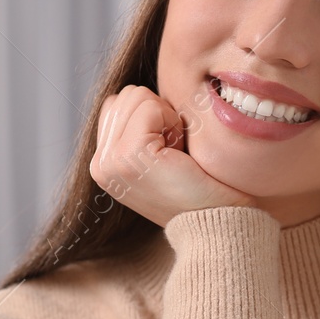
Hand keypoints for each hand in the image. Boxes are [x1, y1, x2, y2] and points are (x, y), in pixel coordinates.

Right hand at [90, 84, 256, 227]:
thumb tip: (138, 93)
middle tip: (176, 154)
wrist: (219, 225)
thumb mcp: (161, 154)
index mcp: (105, 163)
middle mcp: (100, 164)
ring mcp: (110, 162)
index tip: (171, 152)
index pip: (120, 102)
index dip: (155, 116)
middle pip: (127, 94)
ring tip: (177, 155)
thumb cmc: (204, 188)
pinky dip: (171, 122)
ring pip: (136, 95)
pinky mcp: (128, 156)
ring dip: (166, 117)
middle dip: (159, 114)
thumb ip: (140, 128)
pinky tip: (179, 154)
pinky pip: (148, 106)